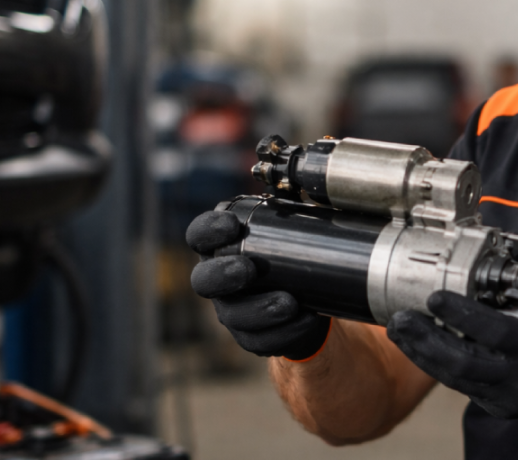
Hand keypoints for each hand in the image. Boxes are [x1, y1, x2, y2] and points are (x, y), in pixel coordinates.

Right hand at [186, 210, 330, 360]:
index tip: (231, 225)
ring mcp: (232, 311)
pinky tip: (304, 320)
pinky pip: (259, 341)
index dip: (208, 230)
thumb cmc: (293, 252)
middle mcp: (218, 279)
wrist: (309, 297)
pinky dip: (283, 333)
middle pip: (204, 281)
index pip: (199, 235)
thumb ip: (296, 204)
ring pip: (232, 316)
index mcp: (221, 246)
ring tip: (288, 303)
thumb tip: (317, 176)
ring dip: (258, 310)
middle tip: (247, 270)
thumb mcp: (293, 225)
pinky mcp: (251, 337)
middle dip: (222, 276)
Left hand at [386, 291, 517, 440]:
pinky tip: (418, 346)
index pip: (496, 331)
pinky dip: (436, 364)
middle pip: (464, 363)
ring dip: (422, 353)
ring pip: (455, 378)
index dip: (462, 315)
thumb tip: (492, 249)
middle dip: (426, 340)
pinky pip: (461, 386)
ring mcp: (509, 396)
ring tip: (399, 329)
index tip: (435, 296)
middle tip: (401, 318)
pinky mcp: (498, 406)